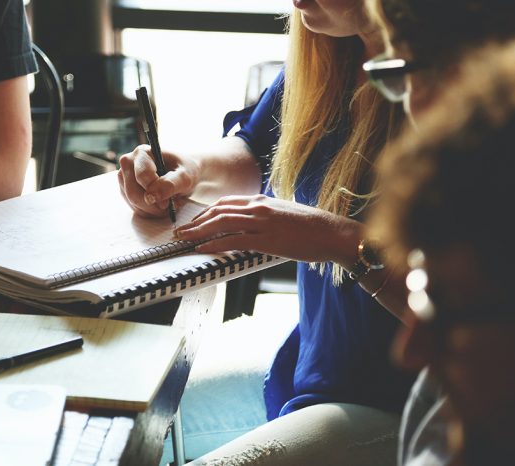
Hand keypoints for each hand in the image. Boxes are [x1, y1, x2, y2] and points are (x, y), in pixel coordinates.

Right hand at [117, 144, 199, 217]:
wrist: (183, 174)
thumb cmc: (185, 171)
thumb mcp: (185, 177)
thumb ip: (170, 184)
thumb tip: (151, 197)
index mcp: (142, 153)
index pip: (142, 176)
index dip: (156, 192)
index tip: (169, 201)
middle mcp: (129, 163)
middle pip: (133, 193)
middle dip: (153, 205)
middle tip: (170, 205)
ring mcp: (124, 178)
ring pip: (133, 203)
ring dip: (153, 209)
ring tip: (168, 203)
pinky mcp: (125, 190)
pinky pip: (134, 208)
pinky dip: (149, 211)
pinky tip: (160, 205)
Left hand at [173, 194, 359, 262]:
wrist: (333, 233)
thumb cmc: (312, 227)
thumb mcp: (284, 215)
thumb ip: (265, 217)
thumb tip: (251, 226)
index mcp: (262, 200)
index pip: (226, 203)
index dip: (206, 212)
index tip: (194, 221)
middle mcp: (259, 207)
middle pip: (218, 211)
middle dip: (196, 221)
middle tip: (180, 231)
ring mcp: (262, 222)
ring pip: (221, 223)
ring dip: (198, 232)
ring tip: (184, 239)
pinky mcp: (267, 239)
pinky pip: (233, 240)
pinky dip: (214, 244)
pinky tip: (202, 249)